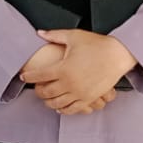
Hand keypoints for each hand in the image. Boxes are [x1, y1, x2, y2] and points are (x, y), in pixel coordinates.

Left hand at [21, 28, 136, 113]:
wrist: (118, 55)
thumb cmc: (98, 45)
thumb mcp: (74, 36)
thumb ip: (54, 35)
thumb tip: (39, 33)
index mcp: (63, 68)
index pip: (39, 76)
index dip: (29, 76)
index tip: (24, 76)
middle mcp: (70, 83)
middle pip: (46, 92)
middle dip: (38, 91)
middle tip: (35, 88)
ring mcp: (79, 93)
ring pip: (57, 103)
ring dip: (48, 102)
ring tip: (46, 98)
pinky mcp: (89, 98)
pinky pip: (72, 109)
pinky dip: (63, 109)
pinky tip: (59, 106)